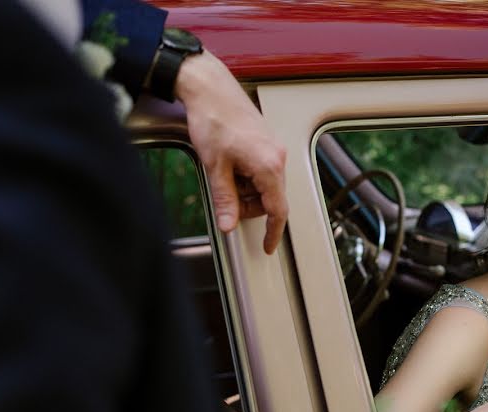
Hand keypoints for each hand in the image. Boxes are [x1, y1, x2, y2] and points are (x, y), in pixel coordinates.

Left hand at [174, 51, 287, 253]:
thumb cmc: (213, 120)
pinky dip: (247, 177)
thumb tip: (228, 225)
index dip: (273, 232)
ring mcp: (274, 148)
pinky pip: (263, 170)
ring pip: (266, 185)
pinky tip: (229, 165)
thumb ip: (225, 199)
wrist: (210, 88)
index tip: (267, 246)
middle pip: (271, 198)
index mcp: (269, 166)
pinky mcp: (267, 142)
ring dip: (247, 190)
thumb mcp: (215, 166)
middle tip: (226, 201)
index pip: (278, 210)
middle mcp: (278, 157)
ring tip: (224, 175)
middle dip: (250, 206)